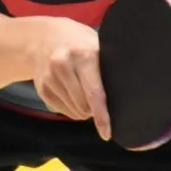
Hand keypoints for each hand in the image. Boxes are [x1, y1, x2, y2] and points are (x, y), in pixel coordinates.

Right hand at [31, 18, 110, 139]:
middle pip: (84, 107)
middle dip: (93, 110)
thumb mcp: (96, 46)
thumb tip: (129, 94)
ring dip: (82, 110)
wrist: (44, 36)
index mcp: (83, 55)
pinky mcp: (42, 87)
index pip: (94, 93)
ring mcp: (49, 77)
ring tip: (82, 91)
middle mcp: (63, 65)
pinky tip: (70, 92)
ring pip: (73, 112)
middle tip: (96, 96)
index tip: (107, 133)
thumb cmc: (80, 43)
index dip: (102, 116)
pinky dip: (71, 108)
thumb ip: (107, 68)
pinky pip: (62, 111)